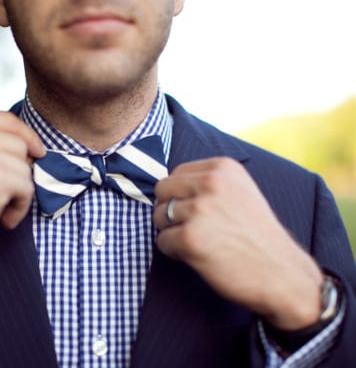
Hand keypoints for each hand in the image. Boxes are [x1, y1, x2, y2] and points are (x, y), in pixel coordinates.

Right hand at [0, 112, 44, 324]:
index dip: (26, 137)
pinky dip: (20, 207)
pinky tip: (2, 219)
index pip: (6, 120)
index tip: (36, 153)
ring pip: (26, 166)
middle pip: (20, 143)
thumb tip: (30, 145)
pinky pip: (28, 188)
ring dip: (18, 191)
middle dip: (18, 170)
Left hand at [153, 157, 322, 329]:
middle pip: (162, 191)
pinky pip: (162, 241)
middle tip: (191, 227)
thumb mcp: (240, 192)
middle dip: (169, 210)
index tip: (197, 211)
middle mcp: (211, 183)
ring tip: (199, 241)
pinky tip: (198, 255)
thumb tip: (168, 187)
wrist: (282, 273)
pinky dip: (174, 251)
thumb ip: (208, 183)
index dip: (179, 195)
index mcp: (223, 168)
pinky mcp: (191, 237)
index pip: (176, 173)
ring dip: (171, 232)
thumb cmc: (257, 235)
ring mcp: (200, 209)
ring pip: (159, 216)